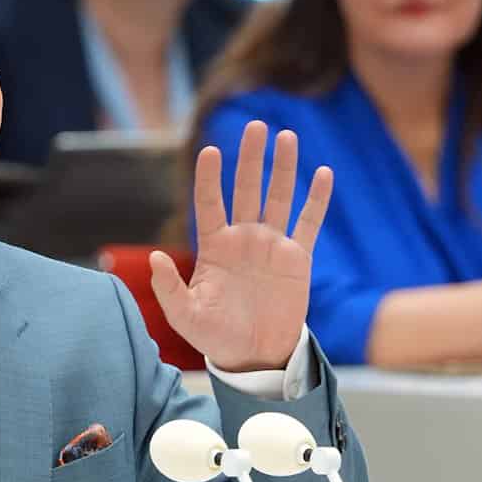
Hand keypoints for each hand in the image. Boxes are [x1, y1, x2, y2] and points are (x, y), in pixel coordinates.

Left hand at [149, 121, 332, 372]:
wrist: (255, 355)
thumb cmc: (216, 336)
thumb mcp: (186, 317)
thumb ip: (169, 289)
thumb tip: (156, 258)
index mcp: (214, 246)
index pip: (210, 203)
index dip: (209, 178)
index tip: (210, 151)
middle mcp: (243, 237)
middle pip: (247, 188)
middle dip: (250, 157)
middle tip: (255, 126)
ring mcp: (272, 244)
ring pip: (278, 196)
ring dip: (283, 167)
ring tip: (286, 135)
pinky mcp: (297, 258)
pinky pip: (309, 222)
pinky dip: (317, 199)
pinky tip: (324, 173)